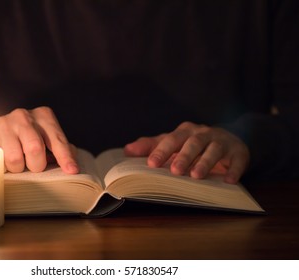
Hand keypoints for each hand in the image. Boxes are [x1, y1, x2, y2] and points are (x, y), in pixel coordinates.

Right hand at [0, 107, 78, 173]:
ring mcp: (5, 123)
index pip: (57, 140)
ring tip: (19, 161)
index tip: (72, 171)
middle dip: (37, 165)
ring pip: (15, 159)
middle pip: (35, 149)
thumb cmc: (28, 138)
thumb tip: (72, 165)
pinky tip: (5, 160)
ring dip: (19, 168)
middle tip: (34, 166)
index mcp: (44, 116)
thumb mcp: (46, 139)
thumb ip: (61, 149)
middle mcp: (25, 116)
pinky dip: (5, 167)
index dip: (65, 158)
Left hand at [124, 121, 248, 183]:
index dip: (161, 151)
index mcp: (185, 131)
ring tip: (196, 176)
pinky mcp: (239, 151)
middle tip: (175, 171)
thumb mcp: (172, 142)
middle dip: (184, 156)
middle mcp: (203, 133)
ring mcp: (222, 141)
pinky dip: (234, 169)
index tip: (151, 164)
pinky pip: (238, 159)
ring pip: (214, 150)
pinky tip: (229, 180)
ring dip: (206, 162)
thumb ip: (151, 146)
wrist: (227, 138)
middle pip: (193, 143)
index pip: (171, 139)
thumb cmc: (193, 143)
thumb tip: (126, 150)